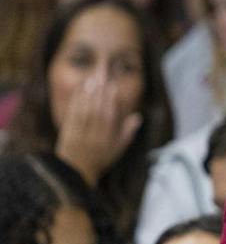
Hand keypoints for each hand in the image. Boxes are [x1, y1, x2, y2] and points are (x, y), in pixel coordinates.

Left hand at [53, 71, 141, 185]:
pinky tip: (81, 89)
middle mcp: (94, 132)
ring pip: (85, 108)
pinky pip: (73, 111)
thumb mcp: (118, 149)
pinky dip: (77, 99)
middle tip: (102, 74)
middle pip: (97, 107)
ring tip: (93, 77)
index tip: (112, 85)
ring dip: (89, 92)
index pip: (110, 114)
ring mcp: (80, 130)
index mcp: (107, 137)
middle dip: (100, 90)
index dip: (110, 100)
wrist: (76, 170)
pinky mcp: (69, 128)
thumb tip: (137, 117)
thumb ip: (127, 133)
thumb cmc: (101, 159)